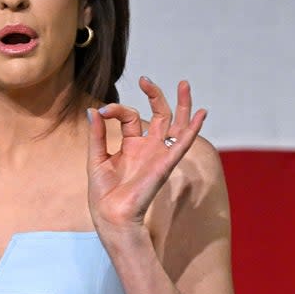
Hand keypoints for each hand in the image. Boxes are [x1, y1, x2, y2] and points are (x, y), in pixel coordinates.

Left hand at [86, 77, 206, 238]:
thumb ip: (97, 134)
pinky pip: (182, 144)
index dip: (116, 109)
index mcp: (131, 144)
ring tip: (184, 85)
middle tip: (146, 79)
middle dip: (155, 95)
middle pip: (159, 115)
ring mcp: (158, 154)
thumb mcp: (96, 157)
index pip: (129, 116)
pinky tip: (202, 114)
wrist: (110, 214)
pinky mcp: (165, 163)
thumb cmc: (103, 192)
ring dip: (182, 105)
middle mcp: (148, 147)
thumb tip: (93, 109)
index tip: (102, 111)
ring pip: (176, 124)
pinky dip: (193, 129)